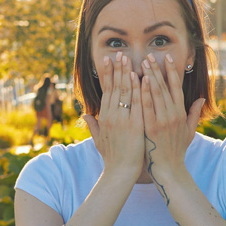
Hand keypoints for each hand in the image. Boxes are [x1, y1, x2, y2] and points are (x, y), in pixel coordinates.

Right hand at [83, 52, 144, 180]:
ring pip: (124, 92)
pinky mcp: (134, 125)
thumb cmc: (111, 157)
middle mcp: (111, 116)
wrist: (120, 172)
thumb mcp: (99, 140)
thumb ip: (93, 126)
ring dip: (127, 74)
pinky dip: (138, 90)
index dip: (107, 75)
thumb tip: (85, 116)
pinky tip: (140, 78)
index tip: (108, 61)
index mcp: (104, 117)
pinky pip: (136, 104)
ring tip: (129, 59)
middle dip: (117, 69)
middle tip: (120, 53)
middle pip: (114, 88)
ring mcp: (122, 120)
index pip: (106, 91)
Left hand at [141, 53, 204, 180]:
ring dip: (149, 76)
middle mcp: (173, 114)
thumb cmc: (177, 150)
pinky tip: (139, 81)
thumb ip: (194, 114)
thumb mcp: (189, 131)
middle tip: (149, 55)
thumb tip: (200, 99)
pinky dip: (143, 93)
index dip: (172, 72)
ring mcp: (163, 120)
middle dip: (157, 70)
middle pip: (165, 87)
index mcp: (181, 113)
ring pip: (156, 94)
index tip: (167, 59)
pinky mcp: (151, 127)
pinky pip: (147, 107)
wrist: (169, 169)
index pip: (177, 88)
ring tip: (142, 62)